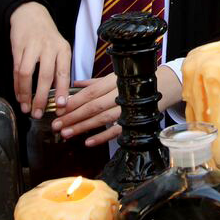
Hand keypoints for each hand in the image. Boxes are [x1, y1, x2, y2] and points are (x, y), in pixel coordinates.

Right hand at [8, 2, 70, 117]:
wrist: (31, 15)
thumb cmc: (48, 37)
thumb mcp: (59, 49)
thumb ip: (59, 70)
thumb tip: (60, 98)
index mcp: (63, 49)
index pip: (64, 73)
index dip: (62, 91)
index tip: (62, 107)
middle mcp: (49, 47)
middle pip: (45, 76)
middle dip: (42, 98)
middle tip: (38, 114)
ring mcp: (32, 46)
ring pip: (28, 74)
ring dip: (26, 94)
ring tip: (26, 108)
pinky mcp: (18, 47)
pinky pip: (16, 70)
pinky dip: (17, 85)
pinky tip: (19, 96)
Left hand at [55, 66, 185, 147]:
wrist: (163, 86)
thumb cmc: (134, 81)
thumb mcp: (114, 77)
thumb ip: (93, 82)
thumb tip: (74, 84)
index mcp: (112, 81)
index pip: (89, 93)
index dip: (73, 102)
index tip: (59, 110)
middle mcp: (119, 94)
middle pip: (92, 107)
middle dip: (73, 117)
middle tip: (57, 125)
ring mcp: (127, 108)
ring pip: (102, 119)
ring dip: (83, 127)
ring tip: (66, 134)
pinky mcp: (134, 120)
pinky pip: (117, 130)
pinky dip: (102, 137)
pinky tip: (88, 142)